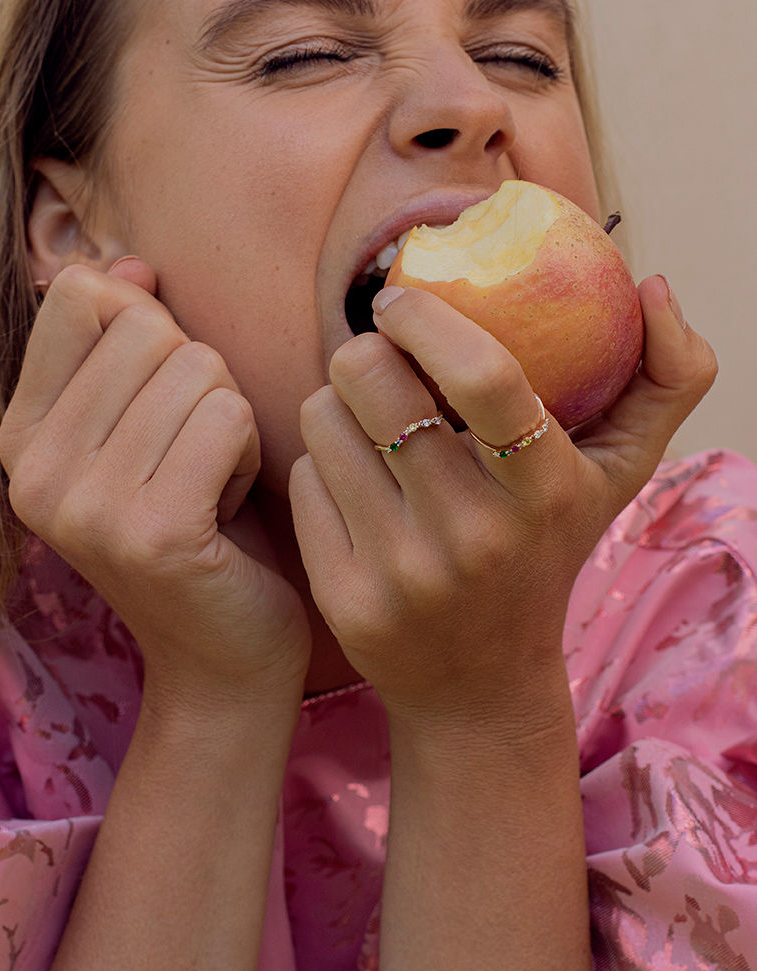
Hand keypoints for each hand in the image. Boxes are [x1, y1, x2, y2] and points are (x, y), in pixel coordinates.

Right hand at [0, 260, 309, 709]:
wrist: (223, 657)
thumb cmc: (198, 528)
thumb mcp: (142, 427)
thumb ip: (125, 343)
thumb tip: (129, 263)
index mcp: (19, 436)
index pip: (82, 296)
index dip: (151, 330)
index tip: (161, 402)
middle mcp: (33, 471)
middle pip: (148, 326)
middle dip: (199, 380)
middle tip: (193, 459)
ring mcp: (85, 505)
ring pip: (198, 368)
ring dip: (229, 422)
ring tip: (210, 487)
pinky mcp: (150, 532)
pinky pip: (229, 415)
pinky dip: (248, 453)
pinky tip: (228, 509)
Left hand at [290, 274, 714, 730]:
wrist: (482, 685)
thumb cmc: (548, 551)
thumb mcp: (621, 474)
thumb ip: (667, 377)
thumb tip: (652, 285)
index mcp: (545, 491)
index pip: (485, 378)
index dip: (427, 319)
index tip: (401, 297)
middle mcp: (474, 535)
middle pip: (372, 381)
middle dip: (363, 351)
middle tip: (378, 361)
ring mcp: (404, 571)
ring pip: (324, 421)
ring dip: (337, 405)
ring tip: (370, 429)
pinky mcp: (345, 598)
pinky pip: (302, 479)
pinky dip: (320, 467)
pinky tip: (355, 488)